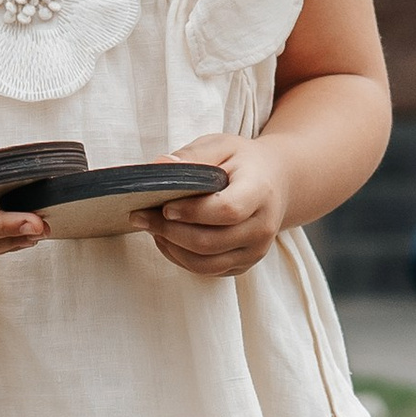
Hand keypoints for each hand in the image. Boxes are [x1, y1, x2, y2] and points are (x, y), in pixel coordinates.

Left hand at [151, 134, 286, 278]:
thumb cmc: (243, 162)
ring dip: (171, 248)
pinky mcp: (243, 264)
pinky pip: (207, 270)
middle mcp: (262, 227)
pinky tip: (166, 238)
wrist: (275, 182)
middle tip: (140, 216)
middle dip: (168, 231)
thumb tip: (159, 167)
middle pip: (210, 242)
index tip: (164, 206)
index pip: (226, 211)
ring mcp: (255, 250)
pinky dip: (180, 258)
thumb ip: (192, 157)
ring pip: (205, 263)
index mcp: (260, 192)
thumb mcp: (221, 146)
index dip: (191, 212)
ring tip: (150, 227)